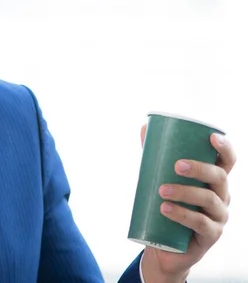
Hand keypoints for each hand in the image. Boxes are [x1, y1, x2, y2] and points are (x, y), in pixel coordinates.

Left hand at [139, 124, 235, 282]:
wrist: (165, 245)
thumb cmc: (167, 204)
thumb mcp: (163, 178)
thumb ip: (156, 155)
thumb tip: (145, 127)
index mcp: (213, 180)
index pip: (227, 162)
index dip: (225, 148)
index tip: (212, 136)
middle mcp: (221, 196)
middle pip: (220, 177)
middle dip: (200, 169)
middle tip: (176, 166)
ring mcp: (219, 216)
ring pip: (209, 199)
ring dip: (185, 192)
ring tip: (161, 190)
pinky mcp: (211, 235)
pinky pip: (201, 223)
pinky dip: (182, 214)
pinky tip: (165, 209)